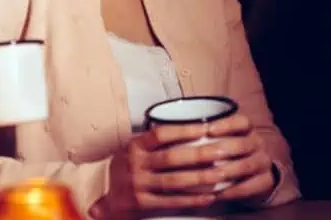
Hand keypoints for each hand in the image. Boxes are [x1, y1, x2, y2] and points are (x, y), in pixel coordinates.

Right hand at [91, 122, 224, 217]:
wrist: (107, 198)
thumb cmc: (126, 170)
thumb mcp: (133, 150)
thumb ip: (154, 142)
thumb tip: (190, 129)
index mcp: (134, 146)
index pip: (161, 134)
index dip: (185, 130)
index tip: (207, 128)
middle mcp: (134, 163)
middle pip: (172, 157)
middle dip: (201, 154)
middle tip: (223, 151)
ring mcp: (138, 184)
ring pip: (175, 180)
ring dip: (201, 178)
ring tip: (222, 174)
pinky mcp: (141, 203)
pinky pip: (172, 201)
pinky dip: (192, 199)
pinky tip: (209, 197)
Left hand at [206, 114, 276, 204]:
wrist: (254, 171)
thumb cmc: (228, 149)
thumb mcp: (222, 137)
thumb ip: (205, 132)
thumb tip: (176, 127)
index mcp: (247, 129)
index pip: (241, 122)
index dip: (226, 125)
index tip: (208, 129)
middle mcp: (257, 143)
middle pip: (242, 144)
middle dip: (220, 149)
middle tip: (201, 155)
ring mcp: (263, 162)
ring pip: (246, 166)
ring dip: (226, 171)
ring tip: (207, 176)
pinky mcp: (266, 181)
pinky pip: (250, 187)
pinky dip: (232, 191)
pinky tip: (216, 194)